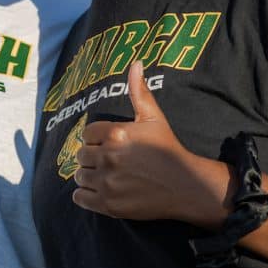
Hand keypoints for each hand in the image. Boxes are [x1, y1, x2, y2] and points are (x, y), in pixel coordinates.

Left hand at [72, 60, 196, 220]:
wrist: (187, 187)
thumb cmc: (169, 149)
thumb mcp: (154, 118)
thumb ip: (139, 90)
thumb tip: (135, 62)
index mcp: (116, 134)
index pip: (86, 133)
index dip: (95, 138)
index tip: (109, 143)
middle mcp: (110, 157)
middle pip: (81, 155)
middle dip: (91, 156)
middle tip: (107, 160)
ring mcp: (109, 182)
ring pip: (79, 175)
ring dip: (88, 175)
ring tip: (104, 174)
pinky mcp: (110, 205)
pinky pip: (80, 198)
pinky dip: (84, 195)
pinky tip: (98, 190)